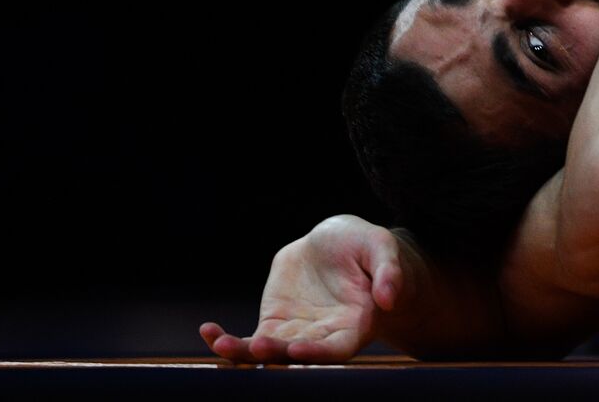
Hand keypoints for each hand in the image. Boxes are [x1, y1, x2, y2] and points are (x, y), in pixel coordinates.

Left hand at [200, 215, 407, 363]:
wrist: (339, 243)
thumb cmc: (366, 248)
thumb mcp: (381, 247)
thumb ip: (388, 270)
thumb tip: (390, 297)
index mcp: (355, 324)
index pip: (337, 348)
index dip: (318, 353)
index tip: (297, 350)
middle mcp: (324, 336)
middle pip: (299, 354)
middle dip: (277, 354)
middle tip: (257, 347)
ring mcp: (296, 331)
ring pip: (270, 352)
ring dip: (246, 354)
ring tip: (223, 345)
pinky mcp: (274, 323)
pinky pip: (250, 340)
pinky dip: (228, 341)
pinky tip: (209, 333)